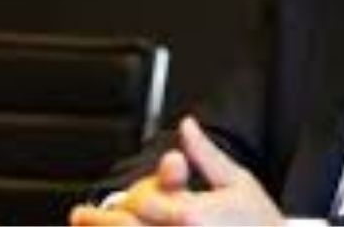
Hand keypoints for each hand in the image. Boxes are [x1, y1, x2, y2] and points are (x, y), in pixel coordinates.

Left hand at [69, 117, 284, 225]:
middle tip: (80, 216)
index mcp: (192, 214)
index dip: (124, 199)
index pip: (140, 203)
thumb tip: (187, 126)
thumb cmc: (263, 224)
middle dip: (99, 222)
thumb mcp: (238, 182)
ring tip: (88, 225)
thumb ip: (205, 155)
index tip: (102, 201)